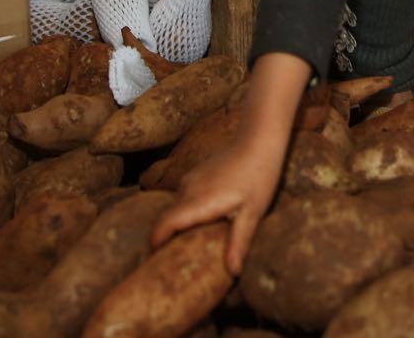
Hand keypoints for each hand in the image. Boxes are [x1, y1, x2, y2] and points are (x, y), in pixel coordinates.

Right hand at [150, 135, 284, 274]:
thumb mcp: (253, 213)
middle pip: (166, 217)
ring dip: (175, 223)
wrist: (258, 140)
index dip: (156, 242)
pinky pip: (182, 197)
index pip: (166, 223)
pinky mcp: (195, 173)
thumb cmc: (259, 176)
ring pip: (174, 206)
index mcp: (200, 201)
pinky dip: (184, 211)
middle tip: (170, 258)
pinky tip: (201, 220)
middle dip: (164, 237)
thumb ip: (239, 242)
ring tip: (186, 242)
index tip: (155, 258)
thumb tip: (233, 273)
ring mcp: (191, 179)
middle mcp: (189, 189)